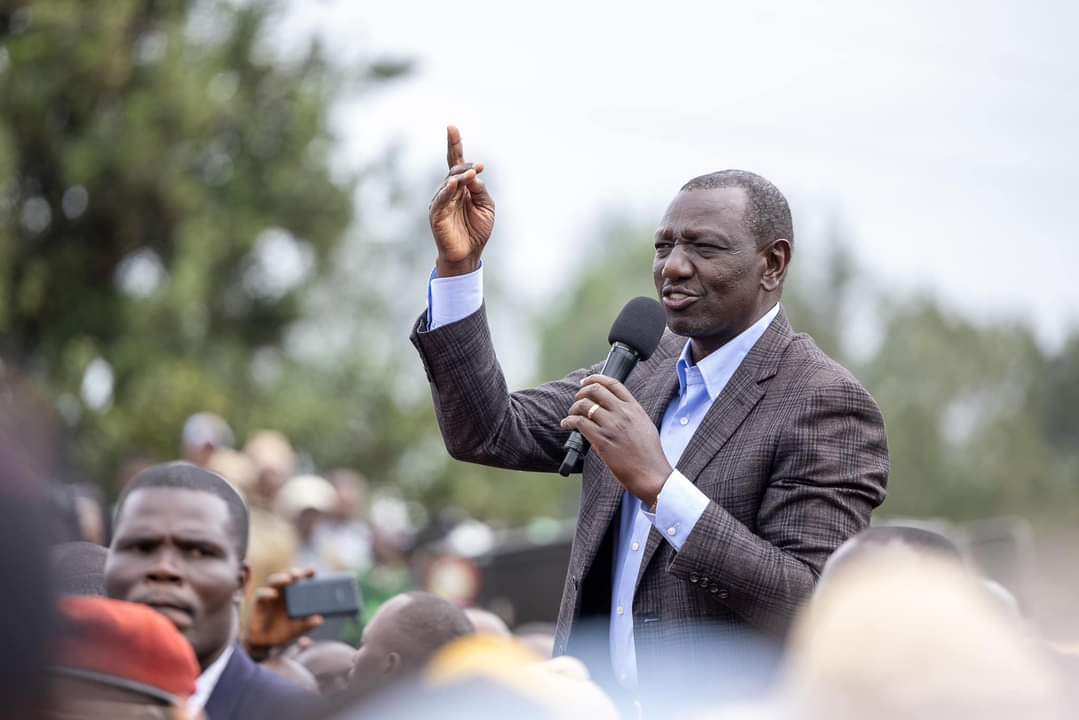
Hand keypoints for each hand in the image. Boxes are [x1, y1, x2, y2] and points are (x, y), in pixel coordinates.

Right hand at [244, 568, 323, 655]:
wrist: (265, 643)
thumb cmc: (283, 631)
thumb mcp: (297, 629)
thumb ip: (307, 624)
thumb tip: (320, 620)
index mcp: (294, 595)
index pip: (301, 581)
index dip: (306, 574)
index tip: (313, 572)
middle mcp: (282, 592)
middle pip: (287, 576)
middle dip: (293, 572)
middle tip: (299, 574)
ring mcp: (270, 596)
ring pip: (273, 581)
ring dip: (280, 578)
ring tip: (288, 579)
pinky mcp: (259, 603)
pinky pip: (261, 594)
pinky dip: (267, 593)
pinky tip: (274, 594)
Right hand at [429, 125, 495, 276]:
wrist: (468, 254)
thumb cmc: (477, 230)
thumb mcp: (486, 207)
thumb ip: (480, 190)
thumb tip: (473, 176)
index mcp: (462, 187)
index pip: (456, 162)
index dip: (453, 144)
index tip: (451, 127)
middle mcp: (449, 190)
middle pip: (453, 170)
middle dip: (465, 166)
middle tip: (478, 168)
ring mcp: (441, 201)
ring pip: (449, 182)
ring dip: (460, 177)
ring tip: (471, 174)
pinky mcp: (436, 213)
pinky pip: (441, 199)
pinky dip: (448, 190)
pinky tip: (454, 184)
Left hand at [560, 375, 672, 506]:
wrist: (651, 474)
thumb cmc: (649, 455)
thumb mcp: (645, 426)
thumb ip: (631, 414)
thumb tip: (616, 409)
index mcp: (634, 408)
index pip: (613, 384)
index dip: (596, 379)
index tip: (586, 381)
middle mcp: (622, 413)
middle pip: (595, 390)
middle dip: (582, 391)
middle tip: (577, 398)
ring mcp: (612, 426)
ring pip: (584, 405)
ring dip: (574, 408)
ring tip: (572, 414)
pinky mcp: (601, 440)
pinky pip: (579, 422)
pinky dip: (569, 421)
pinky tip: (566, 424)